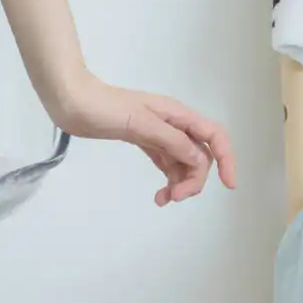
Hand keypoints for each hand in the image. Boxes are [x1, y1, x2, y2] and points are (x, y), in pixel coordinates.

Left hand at [52, 72, 236, 205]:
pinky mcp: (145, 142)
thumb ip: (170, 140)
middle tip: (173, 198)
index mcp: (177, 115)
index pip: (214, 136)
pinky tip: (159, 195)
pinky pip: (166, 164)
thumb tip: (198, 159)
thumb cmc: (104, 108)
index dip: (227, 159)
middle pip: (200, 155)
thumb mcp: (140, 123)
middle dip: (194, 179)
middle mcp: (173, 124)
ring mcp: (159, 134)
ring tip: (162, 200)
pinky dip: (168, 180)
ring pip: (183, 163)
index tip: (229, 185)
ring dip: (179, 183)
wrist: (73, 102)